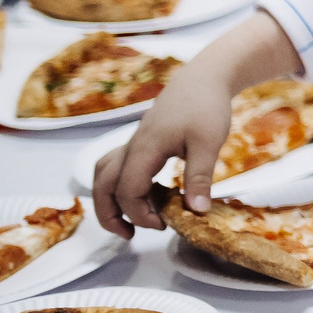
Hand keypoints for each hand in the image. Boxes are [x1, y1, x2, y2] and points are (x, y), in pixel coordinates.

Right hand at [93, 13, 299, 235]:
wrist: (203, 77)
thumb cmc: (206, 107)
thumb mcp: (209, 143)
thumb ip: (200, 177)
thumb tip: (195, 212)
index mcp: (144, 149)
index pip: (127, 191)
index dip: (139, 214)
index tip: (164, 225)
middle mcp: (132, 147)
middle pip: (102, 185)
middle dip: (110, 214)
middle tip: (131, 235)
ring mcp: (133, 143)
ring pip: (104, 174)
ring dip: (109, 200)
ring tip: (130, 221)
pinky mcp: (140, 141)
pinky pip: (117, 166)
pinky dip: (120, 184)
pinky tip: (146, 195)